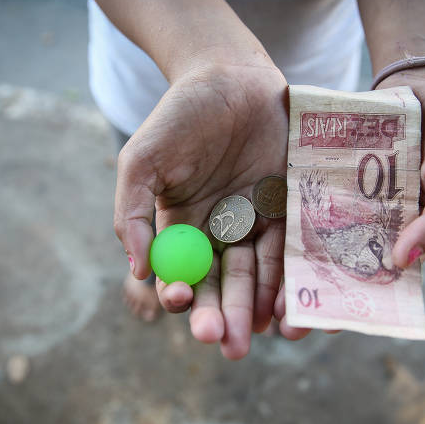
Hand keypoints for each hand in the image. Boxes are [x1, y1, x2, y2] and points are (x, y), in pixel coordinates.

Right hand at [114, 63, 288, 358]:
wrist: (230, 75)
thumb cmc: (180, 116)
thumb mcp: (142, 161)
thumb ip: (131, 214)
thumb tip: (138, 272)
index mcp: (182, 226)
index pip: (183, 273)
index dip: (184, 294)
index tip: (183, 302)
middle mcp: (220, 231)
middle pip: (223, 284)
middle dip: (225, 316)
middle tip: (231, 347)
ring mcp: (257, 222)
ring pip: (259, 274)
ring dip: (261, 308)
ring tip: (266, 334)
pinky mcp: (291, 209)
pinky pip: (292, 249)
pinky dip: (292, 278)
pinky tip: (292, 305)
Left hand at [274, 68, 424, 338]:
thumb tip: (404, 261)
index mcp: (406, 239)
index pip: (377, 284)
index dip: (352, 307)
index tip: (325, 326)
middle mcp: (370, 228)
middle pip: (336, 271)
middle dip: (309, 298)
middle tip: (281, 326)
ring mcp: (344, 203)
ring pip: (311, 243)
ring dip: (287, 271)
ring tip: (259, 298)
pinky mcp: (323, 176)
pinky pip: (299, 200)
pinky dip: (279, 220)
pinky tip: (252, 239)